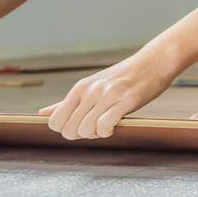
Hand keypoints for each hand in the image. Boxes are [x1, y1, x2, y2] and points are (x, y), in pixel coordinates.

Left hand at [38, 51, 174, 139]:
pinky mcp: (126, 100)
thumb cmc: (123, 77)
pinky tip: (115, 125)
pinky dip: (107, 132)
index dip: (66, 130)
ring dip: (96, 134)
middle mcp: (90, 91)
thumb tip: (42, 113)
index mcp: (80, 88)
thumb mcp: (92, 85)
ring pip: (85, 130)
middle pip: (69, 129)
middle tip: (96, 127)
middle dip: (81, 135)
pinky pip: (105, 126)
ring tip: (107, 125)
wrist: (155, 61)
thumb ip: (67, 102)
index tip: (82, 125)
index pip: (55, 121)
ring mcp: (107, 95)